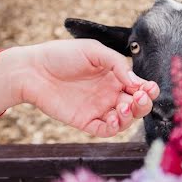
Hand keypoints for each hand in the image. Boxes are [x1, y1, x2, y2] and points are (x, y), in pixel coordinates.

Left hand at [22, 40, 158, 136]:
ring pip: (124, 120)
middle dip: (144, 104)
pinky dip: (114, 128)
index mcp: (114, 76)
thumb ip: (116, 63)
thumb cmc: (61, 55)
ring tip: (124, 107)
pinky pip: (105, 130)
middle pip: (137, 106)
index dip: (149, 90)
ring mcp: (98, 109)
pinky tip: (113, 119)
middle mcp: (110, 94)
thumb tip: (136, 81)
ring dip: (131, 117)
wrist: (33, 70)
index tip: (149, 88)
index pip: (140, 86)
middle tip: (140, 98)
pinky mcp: (86, 121)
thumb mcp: (93, 51)